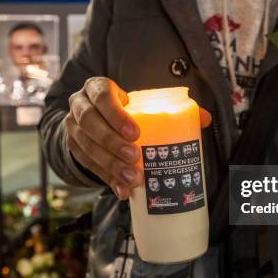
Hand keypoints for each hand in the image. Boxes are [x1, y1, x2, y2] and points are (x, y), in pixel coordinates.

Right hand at [65, 77, 211, 199]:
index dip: (116, 114)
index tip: (136, 134)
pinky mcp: (72, 148)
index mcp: (97, 88)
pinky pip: (86, 165)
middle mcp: (79, 105)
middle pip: (90, 122)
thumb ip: (172, 108)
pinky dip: (105, 178)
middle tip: (135, 158)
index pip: (102, 95)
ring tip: (132, 179)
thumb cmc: (126, 110)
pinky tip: (121, 190)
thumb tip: (205, 118)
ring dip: (109, 164)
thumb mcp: (143, 104)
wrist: (96, 120)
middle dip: (112, 142)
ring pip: (86, 146)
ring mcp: (72, 127)